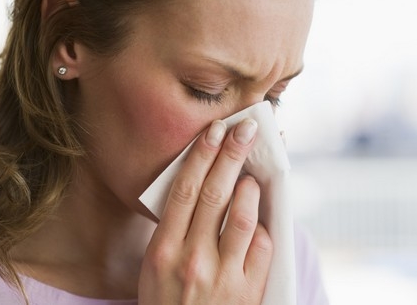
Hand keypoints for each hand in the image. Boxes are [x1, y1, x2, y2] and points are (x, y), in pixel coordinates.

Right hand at [139, 119, 272, 304]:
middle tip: (245, 129)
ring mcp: (222, 277)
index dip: (202, 155)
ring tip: (252, 174)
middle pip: (215, 194)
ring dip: (251, 188)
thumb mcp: (154, 266)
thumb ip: (174, 229)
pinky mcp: (247, 292)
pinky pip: (261, 247)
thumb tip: (201, 186)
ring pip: (243, 217)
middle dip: (232, 155)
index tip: (214, 130)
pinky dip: (263, 226)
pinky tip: (259, 218)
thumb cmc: (166, 302)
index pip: (184, 190)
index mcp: (162, 250)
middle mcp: (191, 260)